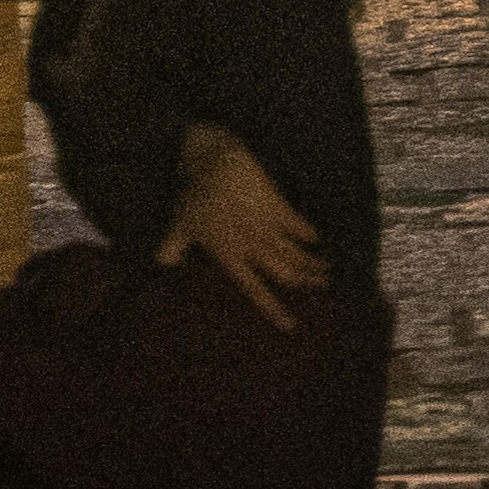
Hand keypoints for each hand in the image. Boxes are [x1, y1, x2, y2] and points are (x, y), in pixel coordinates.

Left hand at [158, 124, 327, 328]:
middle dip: (305, 282)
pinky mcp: (277, 205)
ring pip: (295, 252)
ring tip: (326, 271)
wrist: (216, 162)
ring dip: (311, 263)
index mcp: (232, 257)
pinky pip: (297, 224)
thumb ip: (171, 247)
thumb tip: (162, 263)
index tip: (291, 325)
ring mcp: (267, 226)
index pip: (256, 291)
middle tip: (322, 288)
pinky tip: (316, 238)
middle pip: (286, 272)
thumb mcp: (179, 225)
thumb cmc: (195, 196)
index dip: (274, 309)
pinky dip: (307, 232)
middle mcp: (254, 246)